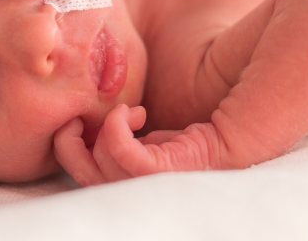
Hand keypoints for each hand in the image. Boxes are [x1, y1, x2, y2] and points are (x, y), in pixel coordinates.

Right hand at [54, 104, 224, 185]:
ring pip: (99, 163)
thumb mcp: (152, 141)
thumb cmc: (199, 134)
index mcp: (133, 188)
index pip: (87, 183)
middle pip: (84, 178)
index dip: (72, 154)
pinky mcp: (161, 171)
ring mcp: (150, 186)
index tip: (77, 125)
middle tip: (77, 119)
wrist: (238, 129)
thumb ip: (125, 145)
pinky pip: (119, 151)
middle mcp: (139, 195)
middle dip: (69, 145)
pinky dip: (115, 127)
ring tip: (132, 112)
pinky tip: (131, 112)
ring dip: (105, 128)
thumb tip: (97, 129)